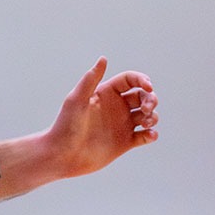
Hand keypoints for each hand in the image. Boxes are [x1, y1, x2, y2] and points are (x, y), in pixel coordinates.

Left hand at [41, 58, 158, 178]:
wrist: (62, 156)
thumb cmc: (65, 126)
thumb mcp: (76, 100)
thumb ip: (90, 79)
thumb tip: (103, 58)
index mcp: (106, 94)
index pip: (131, 80)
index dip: (142, 80)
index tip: (148, 87)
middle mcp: (116, 107)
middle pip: (143, 96)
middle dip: (151, 99)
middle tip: (146, 109)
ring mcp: (121, 125)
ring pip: (147, 115)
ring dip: (153, 116)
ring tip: (146, 123)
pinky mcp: (125, 142)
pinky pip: (145, 136)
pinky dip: (152, 134)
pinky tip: (150, 135)